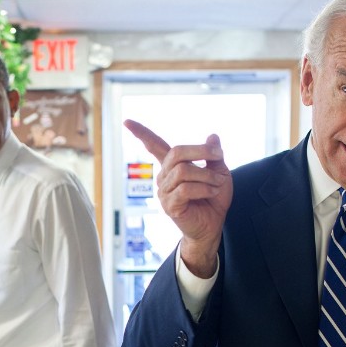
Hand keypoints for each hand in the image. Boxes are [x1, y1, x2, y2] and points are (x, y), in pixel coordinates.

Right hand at [124, 119, 231, 276]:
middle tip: (219, 155)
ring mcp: (164, 192)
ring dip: (206, 175)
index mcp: (172, 166)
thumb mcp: (219, 172)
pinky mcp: (170, 205)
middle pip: (176, 152)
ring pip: (183, 171)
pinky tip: (211, 192)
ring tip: (217, 184)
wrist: (214, 225)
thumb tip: (212, 136)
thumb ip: (214, 155)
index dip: (141, 133)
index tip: (126, 121)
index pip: (154, 146)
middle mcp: (164, 177)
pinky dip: (203, 188)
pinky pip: (185, 189)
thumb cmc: (214, 199)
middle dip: (200, 151)